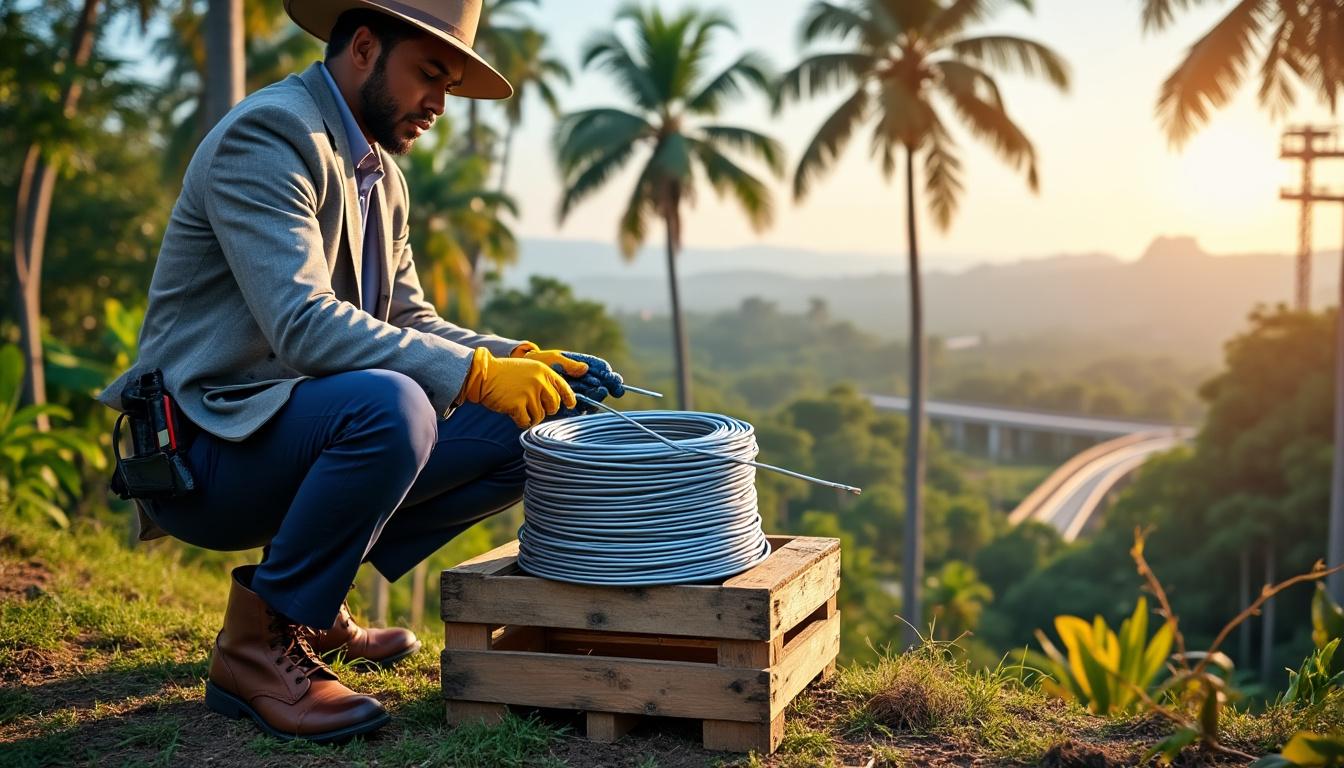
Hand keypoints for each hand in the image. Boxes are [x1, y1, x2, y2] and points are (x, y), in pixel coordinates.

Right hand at [459, 347, 575, 427]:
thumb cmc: (506, 374)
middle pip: (553, 405)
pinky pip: (526, 422)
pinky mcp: (517, 405)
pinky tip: (515, 415)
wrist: (484, 374)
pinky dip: (522, 422)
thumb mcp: (529, 368)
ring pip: (540, 416)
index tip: (570, 405)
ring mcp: (529, 393)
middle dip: (546, 410)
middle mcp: (539, 382)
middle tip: (534, 408)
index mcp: (544, 371)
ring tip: (521, 409)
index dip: (568, 398)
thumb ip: (544, 380)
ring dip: (531, 416)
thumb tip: (559, 400)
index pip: (563, 387)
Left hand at [511, 343, 625, 404]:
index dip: (607, 372)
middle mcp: (582, 380)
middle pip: (601, 383)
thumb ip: (569, 364)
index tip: (612, 375)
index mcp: (581, 366)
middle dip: (610, 385)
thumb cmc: (539, 363)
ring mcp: (578, 393)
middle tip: (615, 387)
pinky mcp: (570, 406)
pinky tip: (590, 404)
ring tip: (601, 390)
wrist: (522, 375)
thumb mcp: (553, 359)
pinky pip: (582, 409)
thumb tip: (585, 368)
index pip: (599, 369)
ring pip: (594, 396)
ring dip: (599, 394)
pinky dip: (587, 407)